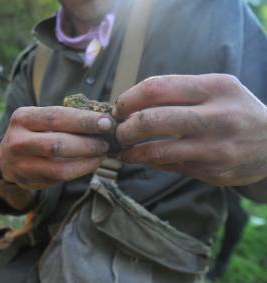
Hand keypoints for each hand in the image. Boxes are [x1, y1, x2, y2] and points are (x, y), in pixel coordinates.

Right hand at [0, 106, 113, 188]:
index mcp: (22, 118)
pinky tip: (92, 162)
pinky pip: (61, 178)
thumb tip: (104, 120)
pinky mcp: (31, 182)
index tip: (107, 122)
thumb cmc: (34, 133)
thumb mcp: (40, 119)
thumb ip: (65, 118)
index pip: (56, 117)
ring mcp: (22, 165)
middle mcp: (18, 141)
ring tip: (102, 152)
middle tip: (107, 141)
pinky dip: (81, 170)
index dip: (83, 120)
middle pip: (58, 143)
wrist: (7, 159)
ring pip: (60, 166)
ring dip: (87, 160)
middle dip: (88, 143)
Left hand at [113, 74, 266, 185]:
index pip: (156, 88)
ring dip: (131, 150)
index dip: (128, 99)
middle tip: (117, 131)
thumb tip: (132, 104)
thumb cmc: (236, 110)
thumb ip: (179, 91)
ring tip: (124, 148)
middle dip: (124, 128)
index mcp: (214, 88)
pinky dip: (149, 161)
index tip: (119, 108)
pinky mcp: (212, 172)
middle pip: (151, 120)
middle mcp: (215, 117)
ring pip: (156, 151)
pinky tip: (142, 158)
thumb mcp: (218, 88)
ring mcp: (214, 148)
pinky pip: (169, 166)